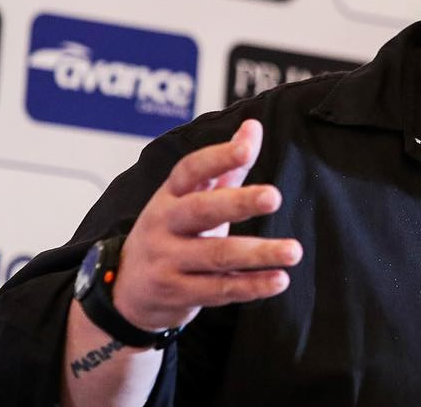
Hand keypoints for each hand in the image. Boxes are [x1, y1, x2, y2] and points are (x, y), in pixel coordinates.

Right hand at [111, 119, 302, 330]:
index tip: (247, 148)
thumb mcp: (189, 198)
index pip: (191, 170)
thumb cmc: (171, 234)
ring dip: (258, 253)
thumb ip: (225, 167)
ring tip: (293, 251)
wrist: (126, 290)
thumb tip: (253, 127)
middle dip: (239, 203)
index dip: (218, 157)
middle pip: (202, 210)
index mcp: (170, 195)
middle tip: (274, 196)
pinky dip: (251, 286)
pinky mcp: (178, 293)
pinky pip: (219, 289)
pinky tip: (279, 280)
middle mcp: (165, 225)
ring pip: (217, 255)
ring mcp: (168, 261)